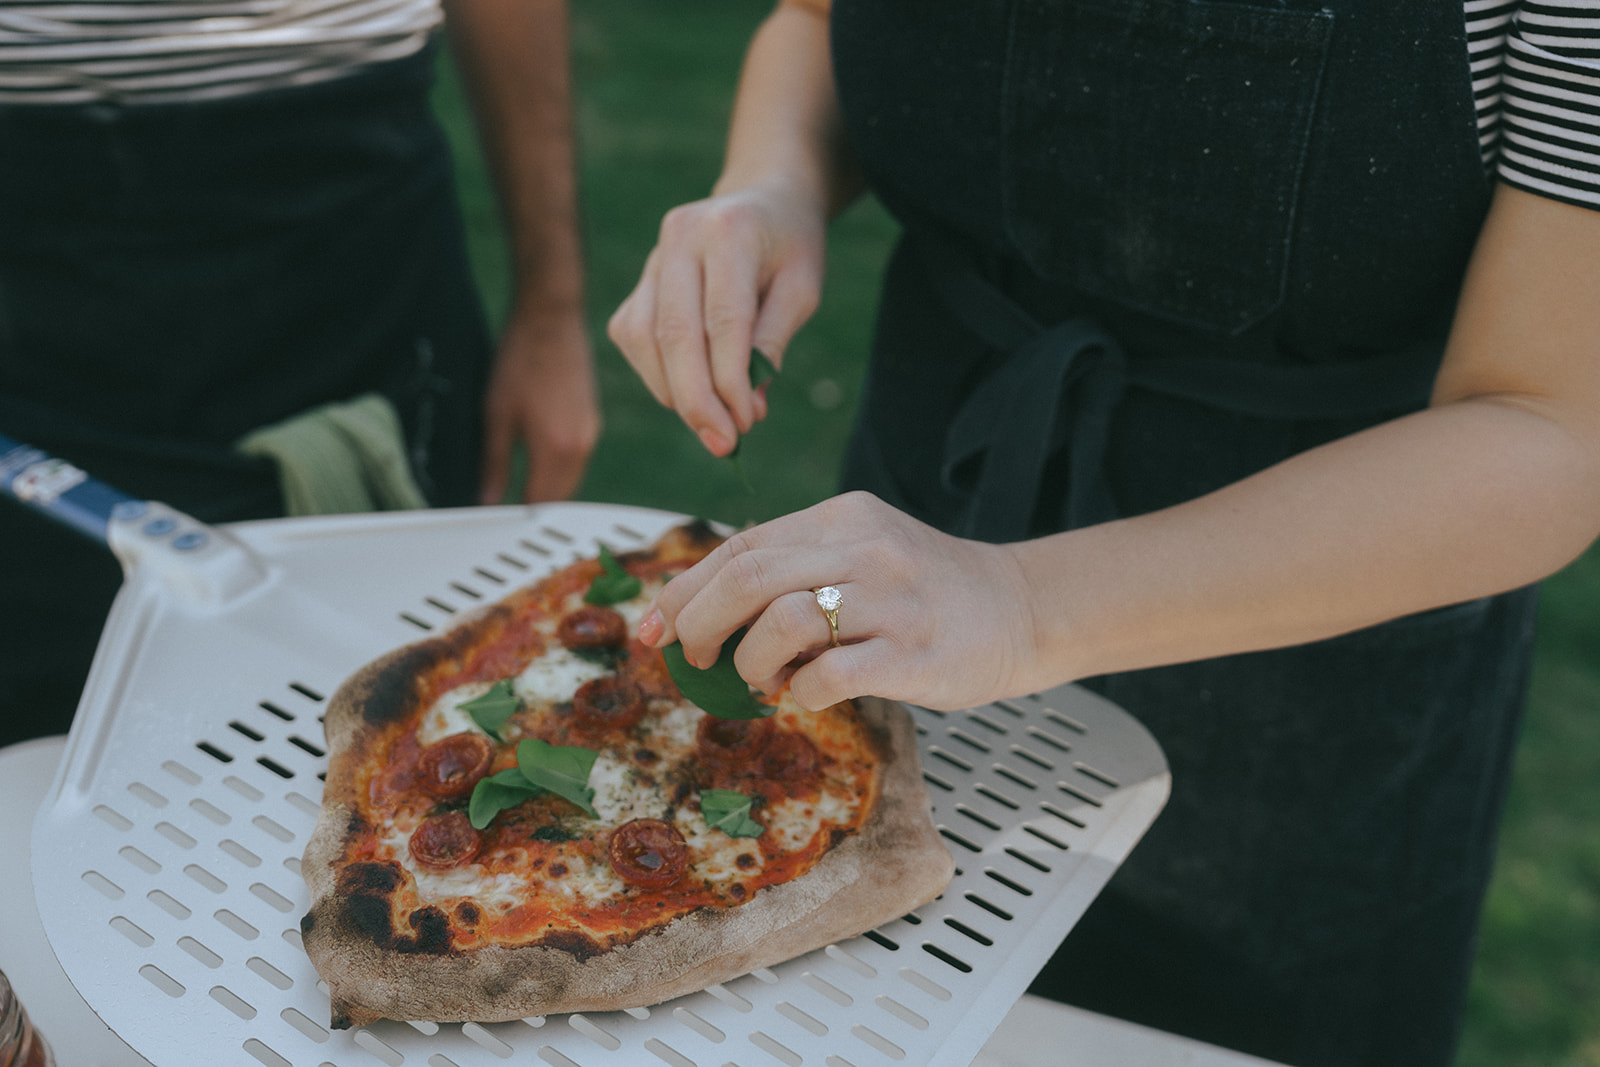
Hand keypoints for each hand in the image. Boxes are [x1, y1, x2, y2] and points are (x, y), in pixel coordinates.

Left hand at [479, 301, 599, 503]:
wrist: (551, 320)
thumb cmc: (521, 360)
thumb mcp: (496, 415)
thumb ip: (494, 463)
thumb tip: (487, 498)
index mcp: (556, 448)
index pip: (540, 500)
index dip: (520, 515)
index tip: (501, 520)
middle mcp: (581, 444)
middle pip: (561, 495)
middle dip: (537, 505)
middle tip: (509, 512)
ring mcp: (590, 431)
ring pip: (571, 478)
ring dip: (550, 488)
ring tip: (522, 488)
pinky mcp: (592, 419)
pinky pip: (578, 459)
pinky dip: (560, 468)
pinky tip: (540, 460)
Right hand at [607, 180, 826, 456]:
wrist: (763, 199)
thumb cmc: (790, 247)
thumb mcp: (802, 288)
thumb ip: (773, 342)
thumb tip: (747, 407)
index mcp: (729, 232)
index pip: (722, 319)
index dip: (730, 380)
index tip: (746, 424)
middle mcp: (680, 237)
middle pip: (674, 333)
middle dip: (696, 400)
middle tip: (723, 444)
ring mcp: (652, 257)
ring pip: (644, 340)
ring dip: (675, 393)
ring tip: (713, 421)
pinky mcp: (638, 280)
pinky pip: (632, 337)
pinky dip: (658, 375)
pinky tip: (690, 391)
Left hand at [637, 492, 1039, 711]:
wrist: (1021, 609)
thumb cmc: (926, 591)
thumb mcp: (860, 553)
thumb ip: (794, 569)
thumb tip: (698, 611)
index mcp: (841, 518)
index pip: (739, 546)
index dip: (683, 590)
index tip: (653, 628)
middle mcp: (864, 549)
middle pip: (747, 576)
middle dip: (699, 624)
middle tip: (694, 659)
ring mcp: (892, 600)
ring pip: (782, 621)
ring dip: (751, 662)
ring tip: (762, 681)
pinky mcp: (914, 654)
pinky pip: (832, 674)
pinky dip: (800, 693)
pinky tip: (804, 696)